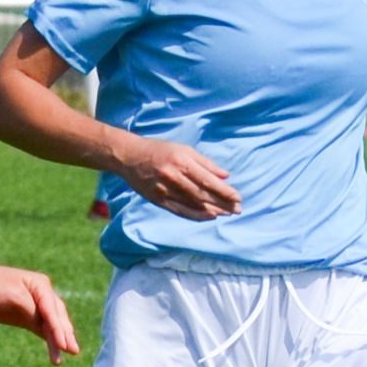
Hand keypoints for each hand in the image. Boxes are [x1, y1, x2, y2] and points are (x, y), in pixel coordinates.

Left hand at [0, 263, 79, 363]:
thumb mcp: (13, 297)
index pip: (52, 311)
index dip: (58, 329)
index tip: (64, 345)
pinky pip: (43, 330)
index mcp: (41, 285)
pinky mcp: (29, 317)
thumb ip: (31, 311)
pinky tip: (57, 352)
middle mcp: (43, 295)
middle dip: (65, 334)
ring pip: (53, 325)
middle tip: (74, 351)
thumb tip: (47, 327)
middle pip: (58, 318)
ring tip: (72, 354)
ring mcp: (37, 306)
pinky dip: (50, 340)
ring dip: (61, 339)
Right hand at [113, 136, 239, 219]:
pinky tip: (209, 217)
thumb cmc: (159, 150)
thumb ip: (205, 163)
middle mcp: (174, 177)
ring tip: (226, 214)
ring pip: (193, 204)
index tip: (238, 197)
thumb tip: (225, 176)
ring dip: (213, 211)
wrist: (129, 157)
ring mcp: (165, 190)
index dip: (224, 191)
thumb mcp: (183, 149)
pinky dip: (196, 215)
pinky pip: (180, 211)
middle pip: (203, 195)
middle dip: (222, 203)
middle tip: (237, 209)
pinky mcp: (158, 200)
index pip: (208, 180)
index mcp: (182, 161)